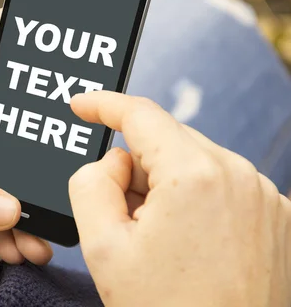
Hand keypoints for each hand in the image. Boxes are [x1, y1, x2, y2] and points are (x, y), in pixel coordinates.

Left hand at [0, 10, 51, 263]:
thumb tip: (8, 207)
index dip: (3, 27)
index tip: (42, 23)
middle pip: (1, 122)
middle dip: (31, 155)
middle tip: (59, 182)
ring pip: (0, 170)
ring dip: (21, 202)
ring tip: (40, 237)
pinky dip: (3, 223)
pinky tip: (16, 245)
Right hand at [68, 91, 290, 306]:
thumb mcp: (103, 247)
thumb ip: (91, 183)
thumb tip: (114, 161)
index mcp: (195, 175)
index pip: (141, 114)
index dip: (103, 105)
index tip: (81, 105)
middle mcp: (239, 175)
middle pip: (167, 141)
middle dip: (135, 165)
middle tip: (120, 216)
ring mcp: (264, 196)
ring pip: (194, 162)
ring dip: (165, 185)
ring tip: (157, 240)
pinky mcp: (277, 216)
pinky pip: (222, 185)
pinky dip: (195, 199)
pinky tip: (186, 243)